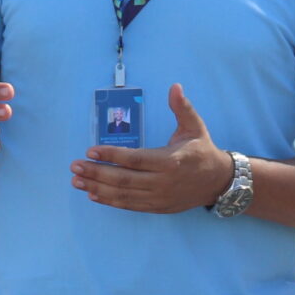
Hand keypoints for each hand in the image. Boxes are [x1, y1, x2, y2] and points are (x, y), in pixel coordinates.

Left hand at [70, 84, 232, 213]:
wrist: (219, 181)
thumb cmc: (202, 150)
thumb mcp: (194, 126)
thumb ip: (182, 107)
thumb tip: (175, 87)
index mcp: (170, 160)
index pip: (135, 159)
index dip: (111, 156)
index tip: (91, 151)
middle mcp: (163, 182)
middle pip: (124, 179)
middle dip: (96, 173)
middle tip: (75, 166)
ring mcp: (159, 197)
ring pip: (123, 194)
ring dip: (97, 188)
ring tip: (77, 180)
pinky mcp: (157, 207)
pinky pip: (130, 205)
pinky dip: (110, 201)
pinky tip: (93, 194)